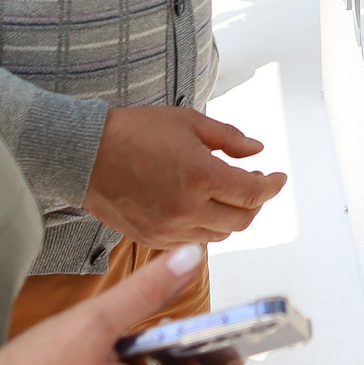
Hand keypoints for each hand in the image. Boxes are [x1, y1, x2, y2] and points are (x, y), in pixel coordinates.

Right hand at [83, 106, 285, 247]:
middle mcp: (188, 209)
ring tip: (226, 193)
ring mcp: (169, 229)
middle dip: (255, 202)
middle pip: (242, 220)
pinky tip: (201, 207)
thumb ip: (228, 139)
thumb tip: (257, 150)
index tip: (278, 177)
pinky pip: (193, 242)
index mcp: (200, 176)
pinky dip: (206, 227)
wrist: (85, 155)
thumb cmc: (134, 132)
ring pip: (220, 235)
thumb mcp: (188, 122)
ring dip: (231, 216)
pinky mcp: (152, 239)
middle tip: (254, 182)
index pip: (253, 193)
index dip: (272, 186)